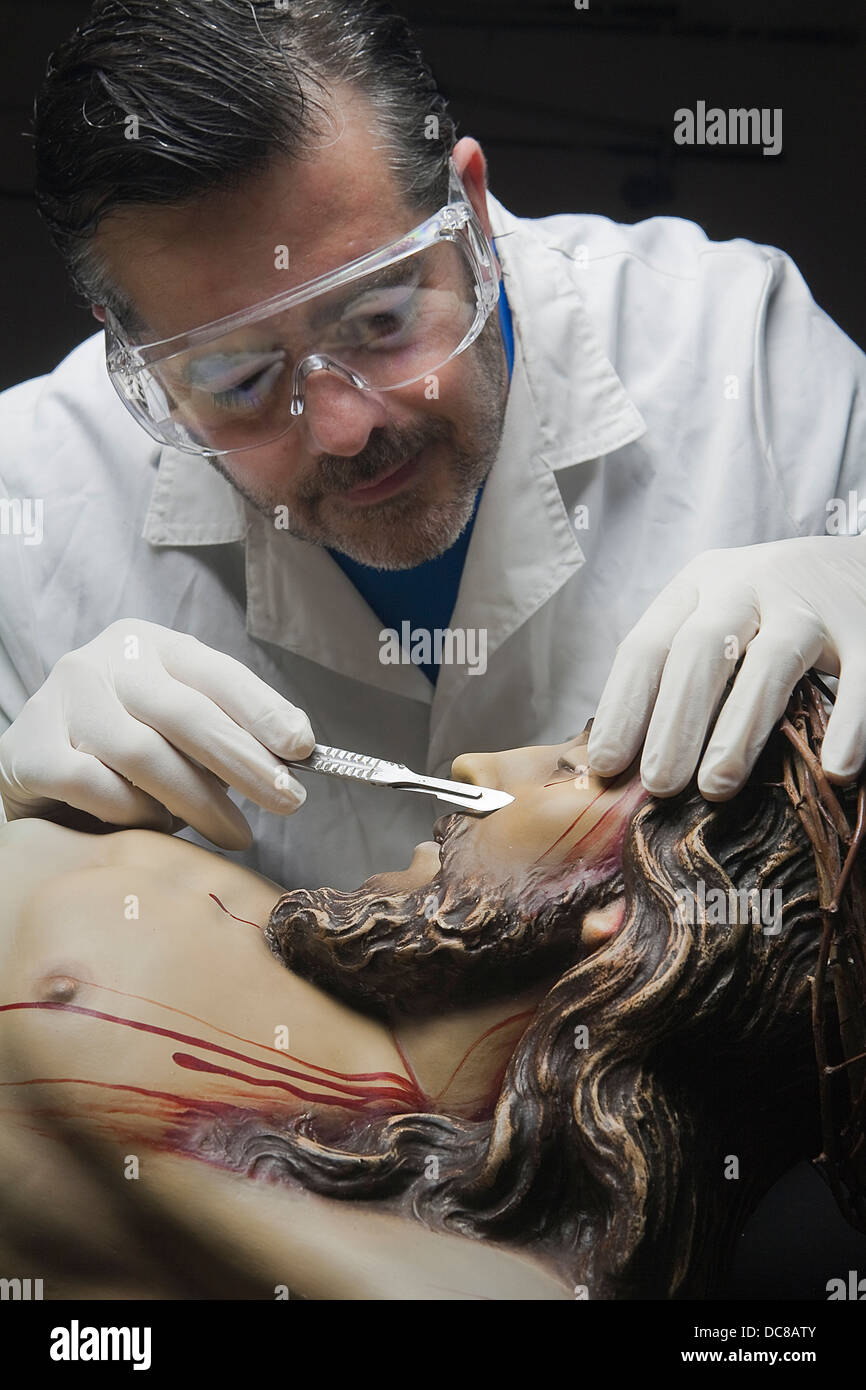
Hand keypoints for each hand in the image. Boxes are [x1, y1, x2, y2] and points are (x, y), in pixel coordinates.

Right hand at [0, 619, 314, 848]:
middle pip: (185, 712)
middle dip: (245, 762)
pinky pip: (94, 787)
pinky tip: (153, 828)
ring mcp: (60, 701)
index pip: (216, 672)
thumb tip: (297, 748)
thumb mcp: (179, 728)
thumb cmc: (124, 752)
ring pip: (143, 754)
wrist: (34, 771)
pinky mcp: (27, 749)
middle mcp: (102, 661)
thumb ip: (230, 730)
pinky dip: (133, 814)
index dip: (263, 710)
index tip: (302, 747)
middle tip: (287, 803)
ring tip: (234, 834)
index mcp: (149, 645)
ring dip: (197, 802)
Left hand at [586, 536, 865, 798]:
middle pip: (700, 650)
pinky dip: (848, 726)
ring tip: (717, 787)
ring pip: (769, 662)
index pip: (647, 645)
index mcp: (697, 586)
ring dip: (739, 729)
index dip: (623, 706)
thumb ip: (680, 675)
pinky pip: (859, 679)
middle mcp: (747, 585)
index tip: (606, 765)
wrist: (860, 566)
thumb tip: (627, 766)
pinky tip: (834, 769)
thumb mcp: (718, 621)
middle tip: (659, 784)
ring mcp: (809, 603)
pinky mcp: (865, 624)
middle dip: (674, 721)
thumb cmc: (772, 612)